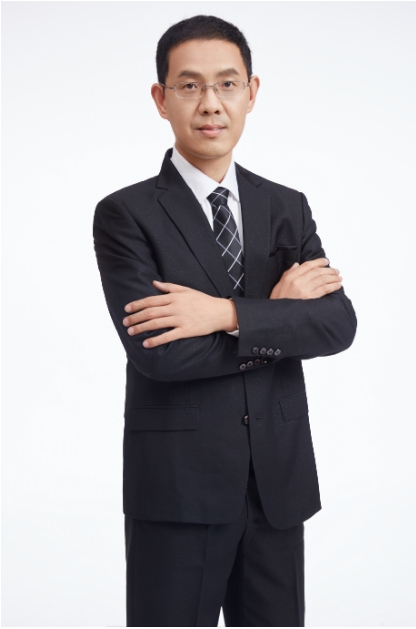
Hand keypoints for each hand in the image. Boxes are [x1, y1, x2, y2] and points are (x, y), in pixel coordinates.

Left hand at [123, 280, 237, 347]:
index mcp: (174, 297)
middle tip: (125, 322)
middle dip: (136, 317)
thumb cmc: (202, 300)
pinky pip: (168, 336)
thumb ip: (169, 287)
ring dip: (141, 328)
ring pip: (156, 324)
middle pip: (150, 312)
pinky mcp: (186, 331)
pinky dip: (156, 340)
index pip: (151, 300)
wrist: (219, 312)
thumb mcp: (186, 290)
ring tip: (131, 332)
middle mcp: (175, 307)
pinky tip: (146, 344)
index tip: (127, 309)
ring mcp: (180, 319)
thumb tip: (154, 283)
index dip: (137, 304)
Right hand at [269, 258, 341, 299]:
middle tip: (336, 271)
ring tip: (339, 278)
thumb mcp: (279, 284)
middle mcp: (298, 282)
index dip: (318, 262)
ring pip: (322, 280)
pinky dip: (332, 286)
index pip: (307, 265)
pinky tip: (337, 285)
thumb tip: (296, 265)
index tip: (325, 261)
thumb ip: (288, 273)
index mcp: (290, 277)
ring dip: (333, 278)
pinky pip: (324, 290)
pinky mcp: (309, 299)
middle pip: (317, 272)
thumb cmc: (278, 300)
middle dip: (329, 270)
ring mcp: (304, 290)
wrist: (278, 314)